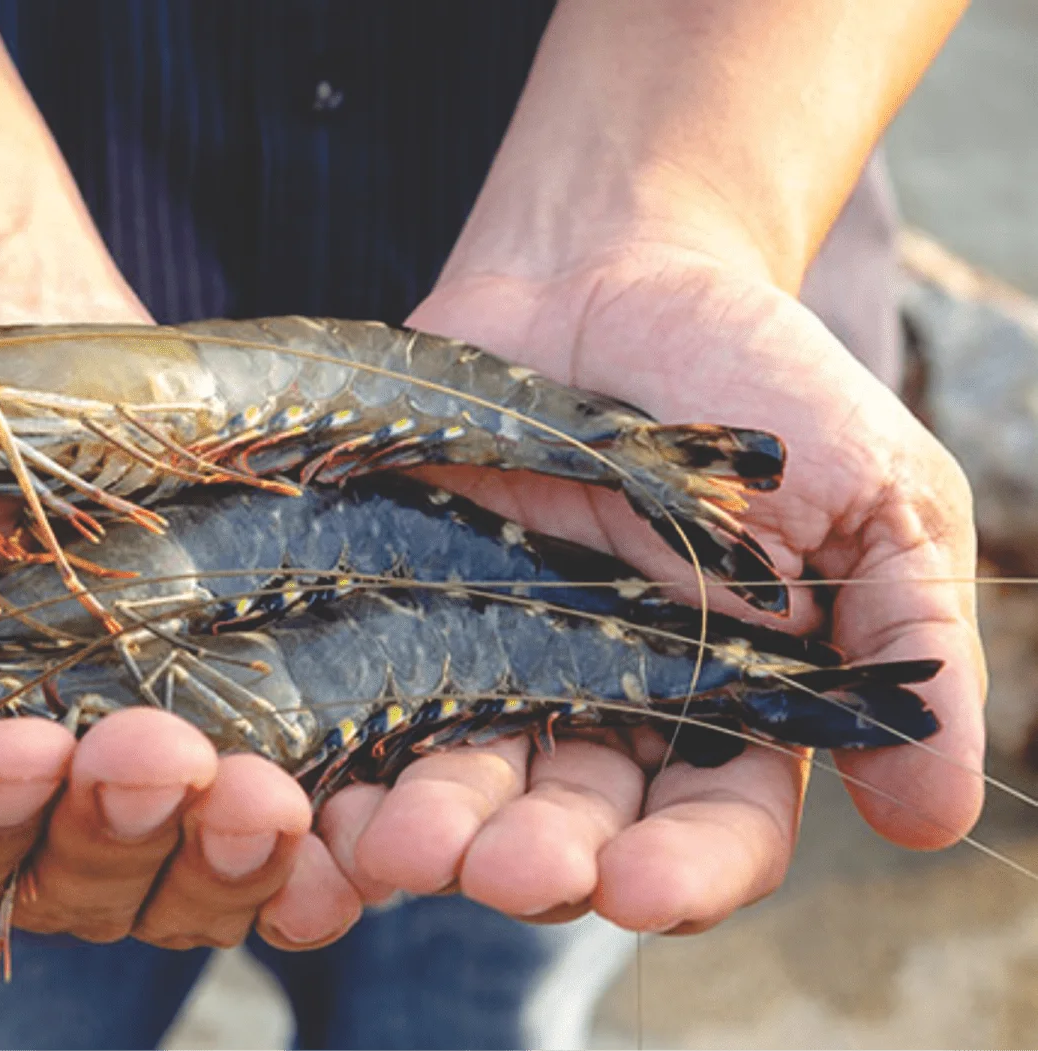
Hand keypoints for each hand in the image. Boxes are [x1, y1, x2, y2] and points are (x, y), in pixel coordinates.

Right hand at [0, 270, 363, 952]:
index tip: (16, 741)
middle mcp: (25, 812)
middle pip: (67, 890)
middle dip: (111, 833)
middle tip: (160, 752)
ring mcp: (135, 782)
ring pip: (177, 882)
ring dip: (218, 854)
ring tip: (257, 792)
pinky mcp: (230, 733)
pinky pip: (269, 843)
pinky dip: (297, 862)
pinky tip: (325, 832)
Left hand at [317, 242, 982, 932]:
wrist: (611, 271)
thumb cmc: (759, 380)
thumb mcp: (879, 496)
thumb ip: (912, 644)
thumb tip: (939, 816)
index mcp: (730, 707)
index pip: (717, 829)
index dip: (685, 869)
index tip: (640, 885)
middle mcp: (607, 712)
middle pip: (574, 829)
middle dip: (541, 861)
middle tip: (505, 868)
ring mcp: (496, 666)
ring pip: (464, 782)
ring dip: (432, 828)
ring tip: (396, 843)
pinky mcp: (403, 612)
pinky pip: (367, 700)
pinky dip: (344, 754)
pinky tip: (318, 789)